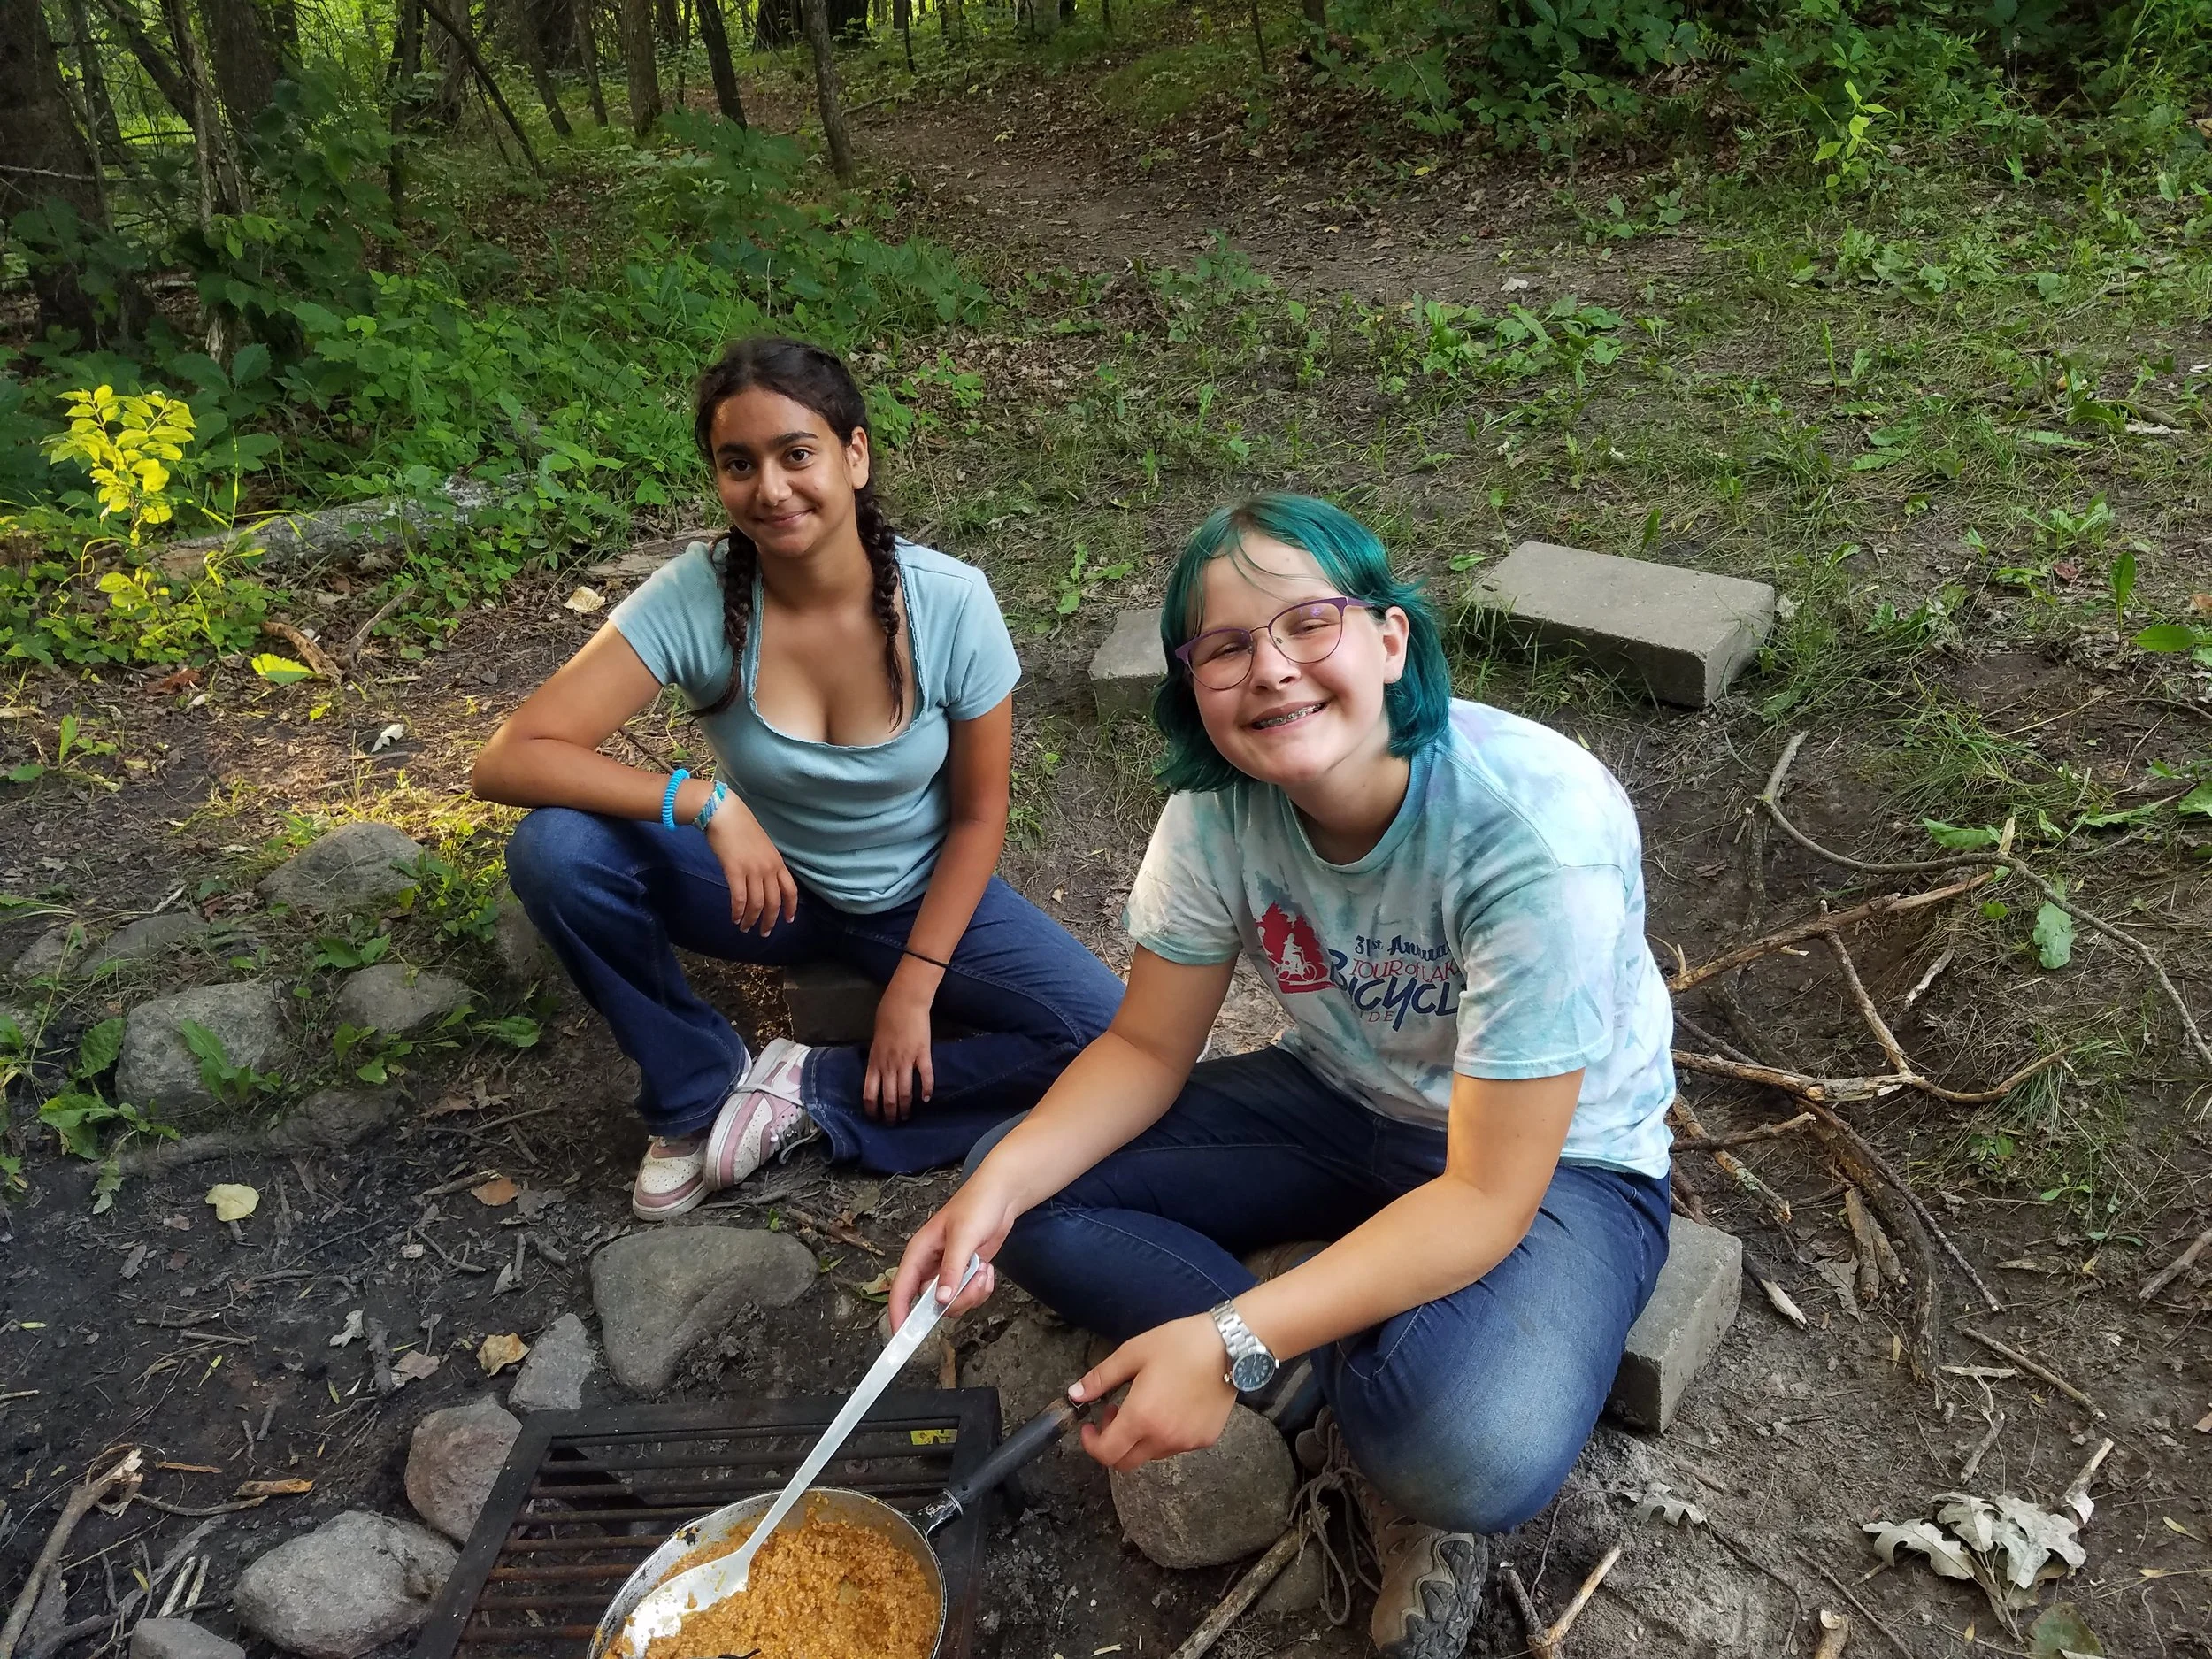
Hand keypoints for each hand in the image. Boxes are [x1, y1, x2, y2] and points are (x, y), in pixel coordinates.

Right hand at [705, 798, 796, 935]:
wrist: (725, 813)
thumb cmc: (741, 827)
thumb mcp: (762, 845)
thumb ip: (765, 863)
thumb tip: (762, 880)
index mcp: (777, 862)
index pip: (791, 890)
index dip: (791, 908)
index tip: (789, 920)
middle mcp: (768, 868)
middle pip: (774, 902)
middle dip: (770, 921)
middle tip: (764, 933)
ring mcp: (753, 870)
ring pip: (757, 904)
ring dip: (751, 920)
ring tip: (745, 929)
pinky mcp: (735, 871)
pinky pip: (739, 898)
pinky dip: (738, 912)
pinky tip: (735, 918)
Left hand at [863, 982, 933, 1121]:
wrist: (904, 1003)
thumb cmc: (887, 1018)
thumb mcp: (875, 1041)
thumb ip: (877, 1059)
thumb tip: (877, 1073)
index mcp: (874, 1062)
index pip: (869, 1093)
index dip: (872, 1109)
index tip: (875, 1118)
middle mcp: (888, 1065)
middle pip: (888, 1097)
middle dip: (890, 1114)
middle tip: (893, 1123)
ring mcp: (906, 1061)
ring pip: (905, 1092)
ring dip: (906, 1107)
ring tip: (907, 1116)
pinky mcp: (922, 1055)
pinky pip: (925, 1076)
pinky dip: (927, 1090)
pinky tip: (927, 1099)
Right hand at [888, 1175, 1018, 1326]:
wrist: (1001, 1197)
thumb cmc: (976, 1206)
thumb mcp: (963, 1237)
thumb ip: (951, 1269)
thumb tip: (939, 1299)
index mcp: (919, 1253)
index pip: (901, 1289)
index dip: (898, 1314)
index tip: (902, 1337)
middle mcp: (930, 1266)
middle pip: (931, 1303)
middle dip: (955, 1300)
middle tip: (972, 1283)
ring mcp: (948, 1272)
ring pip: (952, 1303)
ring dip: (972, 1293)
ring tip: (983, 1270)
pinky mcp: (965, 1274)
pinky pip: (969, 1296)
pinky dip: (982, 1288)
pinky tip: (987, 1269)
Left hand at [1069, 1314, 1235, 1471]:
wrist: (1231, 1346)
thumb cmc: (1180, 1344)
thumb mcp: (1134, 1352)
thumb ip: (1101, 1378)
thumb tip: (1074, 1394)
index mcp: (1142, 1417)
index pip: (1106, 1453)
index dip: (1091, 1445)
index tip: (1089, 1426)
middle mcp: (1164, 1438)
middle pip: (1126, 1462)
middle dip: (1112, 1444)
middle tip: (1115, 1413)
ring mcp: (1187, 1442)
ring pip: (1151, 1454)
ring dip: (1139, 1438)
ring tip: (1146, 1404)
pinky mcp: (1205, 1440)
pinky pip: (1176, 1446)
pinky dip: (1165, 1434)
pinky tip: (1173, 1405)